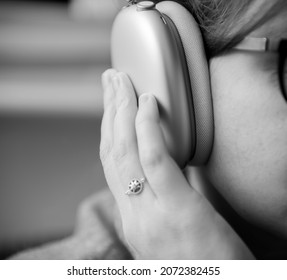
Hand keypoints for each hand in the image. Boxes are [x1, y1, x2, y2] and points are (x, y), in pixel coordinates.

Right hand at [100, 69, 253, 258]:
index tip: (108, 104)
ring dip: (121, 111)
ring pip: (125, 152)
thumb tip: (159, 169)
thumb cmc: (202, 262)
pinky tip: (146, 102)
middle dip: (108, 110)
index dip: (106, 129)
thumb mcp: (168, 231)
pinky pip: (155, 160)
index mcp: (132, 219)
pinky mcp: (177, 210)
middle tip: (110, 80)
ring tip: (121, 82)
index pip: (111, 164)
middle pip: (112, 151)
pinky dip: (147, 128)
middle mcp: (133, 215)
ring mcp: (150, 215)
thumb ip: (158, 200)